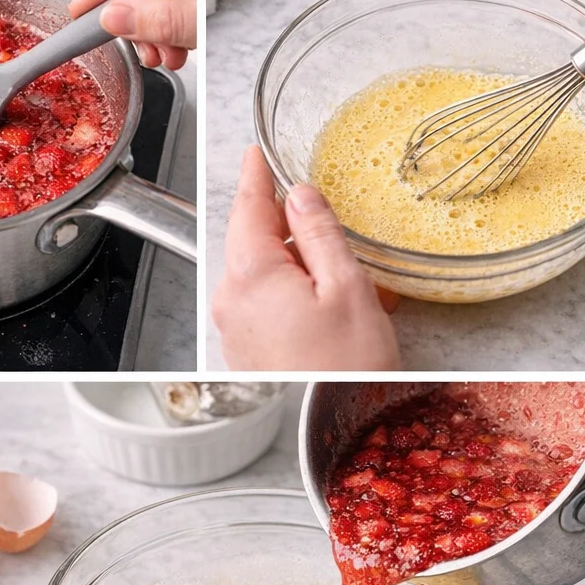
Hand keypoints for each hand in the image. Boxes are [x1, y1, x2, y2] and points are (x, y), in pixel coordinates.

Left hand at [212, 146, 400, 370]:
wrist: (329, 434)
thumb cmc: (344, 371)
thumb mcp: (347, 287)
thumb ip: (320, 232)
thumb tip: (302, 194)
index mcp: (250, 272)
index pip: (247, 204)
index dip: (256, 172)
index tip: (257, 151)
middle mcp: (232, 297)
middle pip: (255, 237)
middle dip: (292, 227)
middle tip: (333, 223)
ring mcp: (236, 326)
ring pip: (265, 271)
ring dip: (302, 265)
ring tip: (351, 281)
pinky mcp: (248, 348)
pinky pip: (269, 302)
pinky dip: (298, 293)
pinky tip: (337, 308)